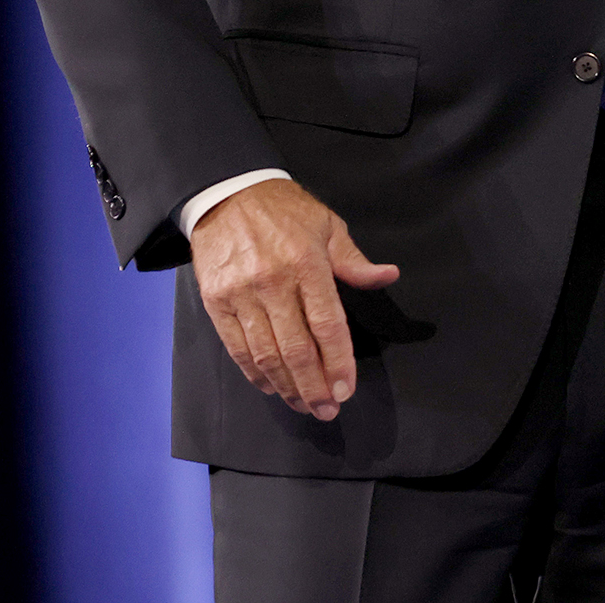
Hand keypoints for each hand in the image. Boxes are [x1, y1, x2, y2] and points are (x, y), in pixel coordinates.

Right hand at [191, 178, 398, 420]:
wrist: (226, 194)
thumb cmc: (285, 210)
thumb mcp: (328, 226)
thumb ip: (355, 261)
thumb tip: (388, 276)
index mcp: (307, 264)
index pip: (327, 325)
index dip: (338, 362)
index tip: (347, 389)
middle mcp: (273, 283)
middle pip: (296, 349)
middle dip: (314, 386)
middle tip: (327, 410)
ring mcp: (241, 295)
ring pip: (266, 355)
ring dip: (287, 386)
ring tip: (304, 405)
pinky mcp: (216, 302)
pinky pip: (237, 348)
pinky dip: (255, 373)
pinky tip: (272, 387)